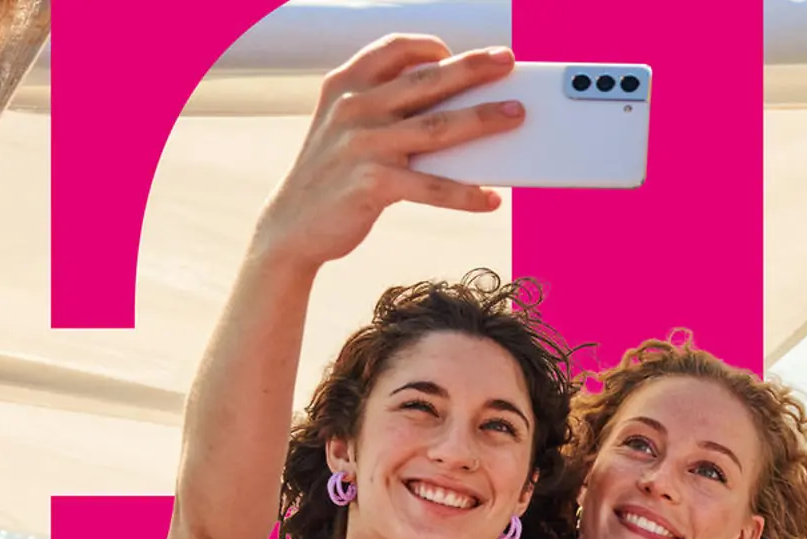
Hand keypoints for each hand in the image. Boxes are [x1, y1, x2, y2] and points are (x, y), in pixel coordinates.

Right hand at [253, 34, 523, 271]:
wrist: (291, 226)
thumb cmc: (329, 174)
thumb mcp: (343, 126)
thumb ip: (382, 107)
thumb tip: (450, 105)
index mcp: (345, 85)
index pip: (394, 49)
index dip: (430, 46)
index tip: (457, 51)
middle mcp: (354, 107)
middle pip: (427, 80)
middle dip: (473, 68)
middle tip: (509, 60)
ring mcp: (364, 144)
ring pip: (438, 128)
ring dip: (483, 119)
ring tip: (515, 116)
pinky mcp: (374, 184)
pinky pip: (432, 187)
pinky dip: (466, 194)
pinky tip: (491, 198)